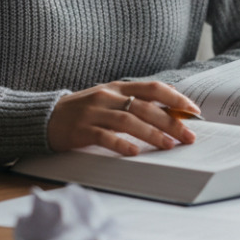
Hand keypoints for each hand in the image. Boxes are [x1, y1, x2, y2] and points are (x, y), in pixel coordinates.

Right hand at [47, 80, 201, 155]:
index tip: (194, 112)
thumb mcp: (111, 98)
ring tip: (168, 146)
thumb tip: (171, 103)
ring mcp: (94, 113)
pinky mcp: (81, 130)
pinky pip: (104, 136)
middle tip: (188, 136)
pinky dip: (121, 144)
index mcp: (118, 87)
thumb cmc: (85, 110)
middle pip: (145, 107)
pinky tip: (134, 153)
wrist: (46, 117)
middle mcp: (108, 96)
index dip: (176, 99)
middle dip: (171, 122)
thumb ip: (136, 99)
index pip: (153, 88)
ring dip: (151, 134)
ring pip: (128, 121)